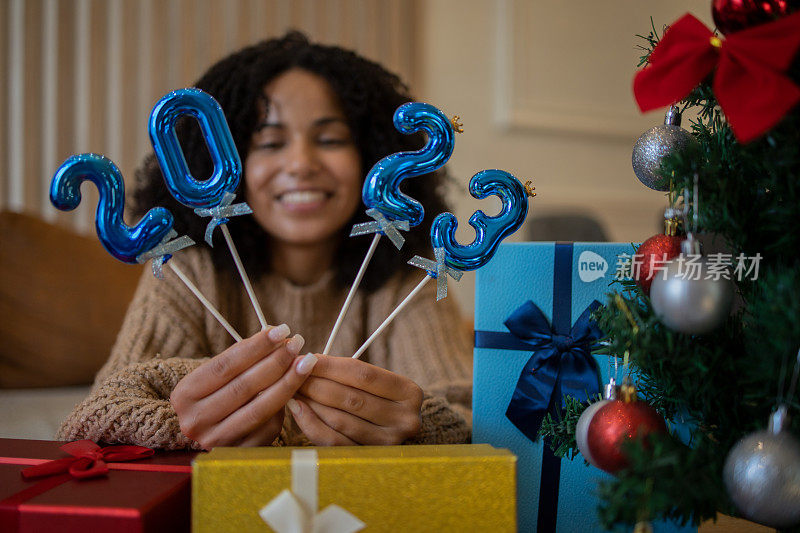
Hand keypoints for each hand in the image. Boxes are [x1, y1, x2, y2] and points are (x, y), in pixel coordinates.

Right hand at [170, 325, 317, 448]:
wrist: (210, 430)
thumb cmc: (218, 393)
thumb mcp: (218, 376)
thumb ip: (242, 358)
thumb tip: (277, 335)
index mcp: (184, 394)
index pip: (225, 365)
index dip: (256, 347)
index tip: (281, 331)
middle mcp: (195, 420)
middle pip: (243, 387)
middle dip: (276, 362)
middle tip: (297, 343)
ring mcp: (215, 441)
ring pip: (259, 409)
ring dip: (287, 382)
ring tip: (305, 362)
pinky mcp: (237, 454)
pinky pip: (267, 428)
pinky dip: (283, 408)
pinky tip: (298, 391)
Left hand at [288, 355, 422, 444]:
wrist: (394, 434)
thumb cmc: (379, 400)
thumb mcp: (377, 384)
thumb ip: (349, 373)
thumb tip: (309, 360)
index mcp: (410, 392)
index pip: (364, 374)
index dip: (331, 366)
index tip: (308, 357)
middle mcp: (405, 420)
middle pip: (351, 398)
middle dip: (316, 383)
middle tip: (294, 373)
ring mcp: (388, 443)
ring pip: (340, 420)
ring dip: (311, 402)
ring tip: (293, 389)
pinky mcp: (369, 459)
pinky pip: (333, 442)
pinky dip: (311, 424)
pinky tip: (297, 409)